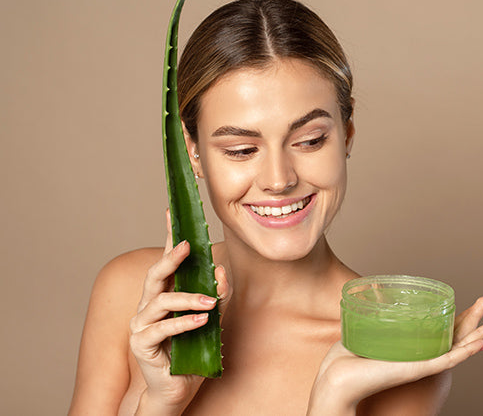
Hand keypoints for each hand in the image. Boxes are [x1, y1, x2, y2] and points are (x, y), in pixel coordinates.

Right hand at [128, 210, 232, 414]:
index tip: (171, 211)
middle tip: (188, 245)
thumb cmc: (192, 352)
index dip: (168, 236)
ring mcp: (141, 324)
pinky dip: (184, 324)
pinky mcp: (142, 344)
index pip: (166, 261)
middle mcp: (148, 306)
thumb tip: (222, 272)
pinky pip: (163, 330)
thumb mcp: (210, 321)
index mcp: (164, 295)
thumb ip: (216, 297)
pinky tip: (202, 321)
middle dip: (170, 257)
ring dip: (188, 299)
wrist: (176, 390)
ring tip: (210, 303)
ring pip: (161, 301)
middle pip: (155, 274)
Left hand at [308, 297, 482, 414]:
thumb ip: (372, 315)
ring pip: (458, 350)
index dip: (458, 318)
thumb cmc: (345, 360)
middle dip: (475, 320)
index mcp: (408, 348)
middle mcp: (418, 356)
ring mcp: (420, 364)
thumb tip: (374, 292)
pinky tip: (481, 345)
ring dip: (479, 336)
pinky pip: (447, 362)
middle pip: (454, 337)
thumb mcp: (364, 329)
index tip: (473, 304)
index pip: (439, 331)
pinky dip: (466, 353)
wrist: (336, 381)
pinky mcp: (416, 370)